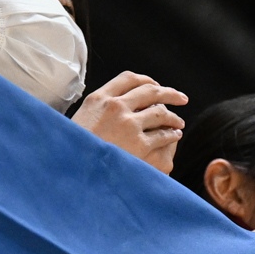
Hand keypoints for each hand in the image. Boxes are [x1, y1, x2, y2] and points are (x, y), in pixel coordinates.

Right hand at [71, 72, 185, 170]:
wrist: (73, 175)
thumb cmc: (74, 151)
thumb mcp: (78, 121)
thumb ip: (97, 110)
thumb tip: (115, 104)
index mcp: (98, 99)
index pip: (128, 79)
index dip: (146, 81)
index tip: (155, 86)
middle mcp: (115, 107)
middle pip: (150, 91)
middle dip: (169, 94)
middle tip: (181, 98)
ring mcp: (129, 125)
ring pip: (160, 112)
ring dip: (173, 117)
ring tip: (179, 122)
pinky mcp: (139, 145)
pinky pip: (163, 135)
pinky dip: (172, 134)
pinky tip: (175, 135)